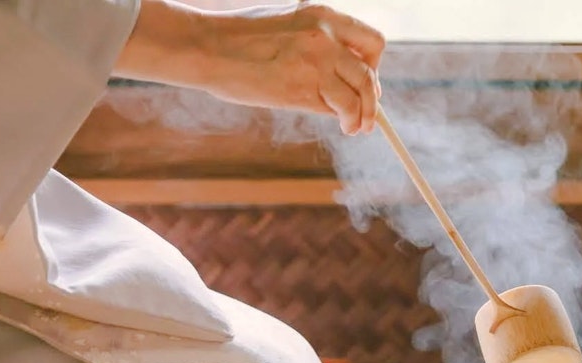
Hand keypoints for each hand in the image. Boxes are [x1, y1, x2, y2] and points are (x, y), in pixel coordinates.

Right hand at [116, 0, 386, 134]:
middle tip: (370, 116)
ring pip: (359, 95)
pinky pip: (336, 108)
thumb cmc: (241, 39)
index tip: (367, 81)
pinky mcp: (301, 89)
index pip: (372, 42)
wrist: (207, 46)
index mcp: (323, 15)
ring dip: (363, 117)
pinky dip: (344, 120)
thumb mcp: (289, 26)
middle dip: (373, 99)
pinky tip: (342, 126)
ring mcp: (314, 63)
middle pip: (370, 74)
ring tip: (355, 128)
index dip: (374, 66)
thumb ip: (319, 43)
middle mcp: (324, 36)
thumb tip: (346, 75)